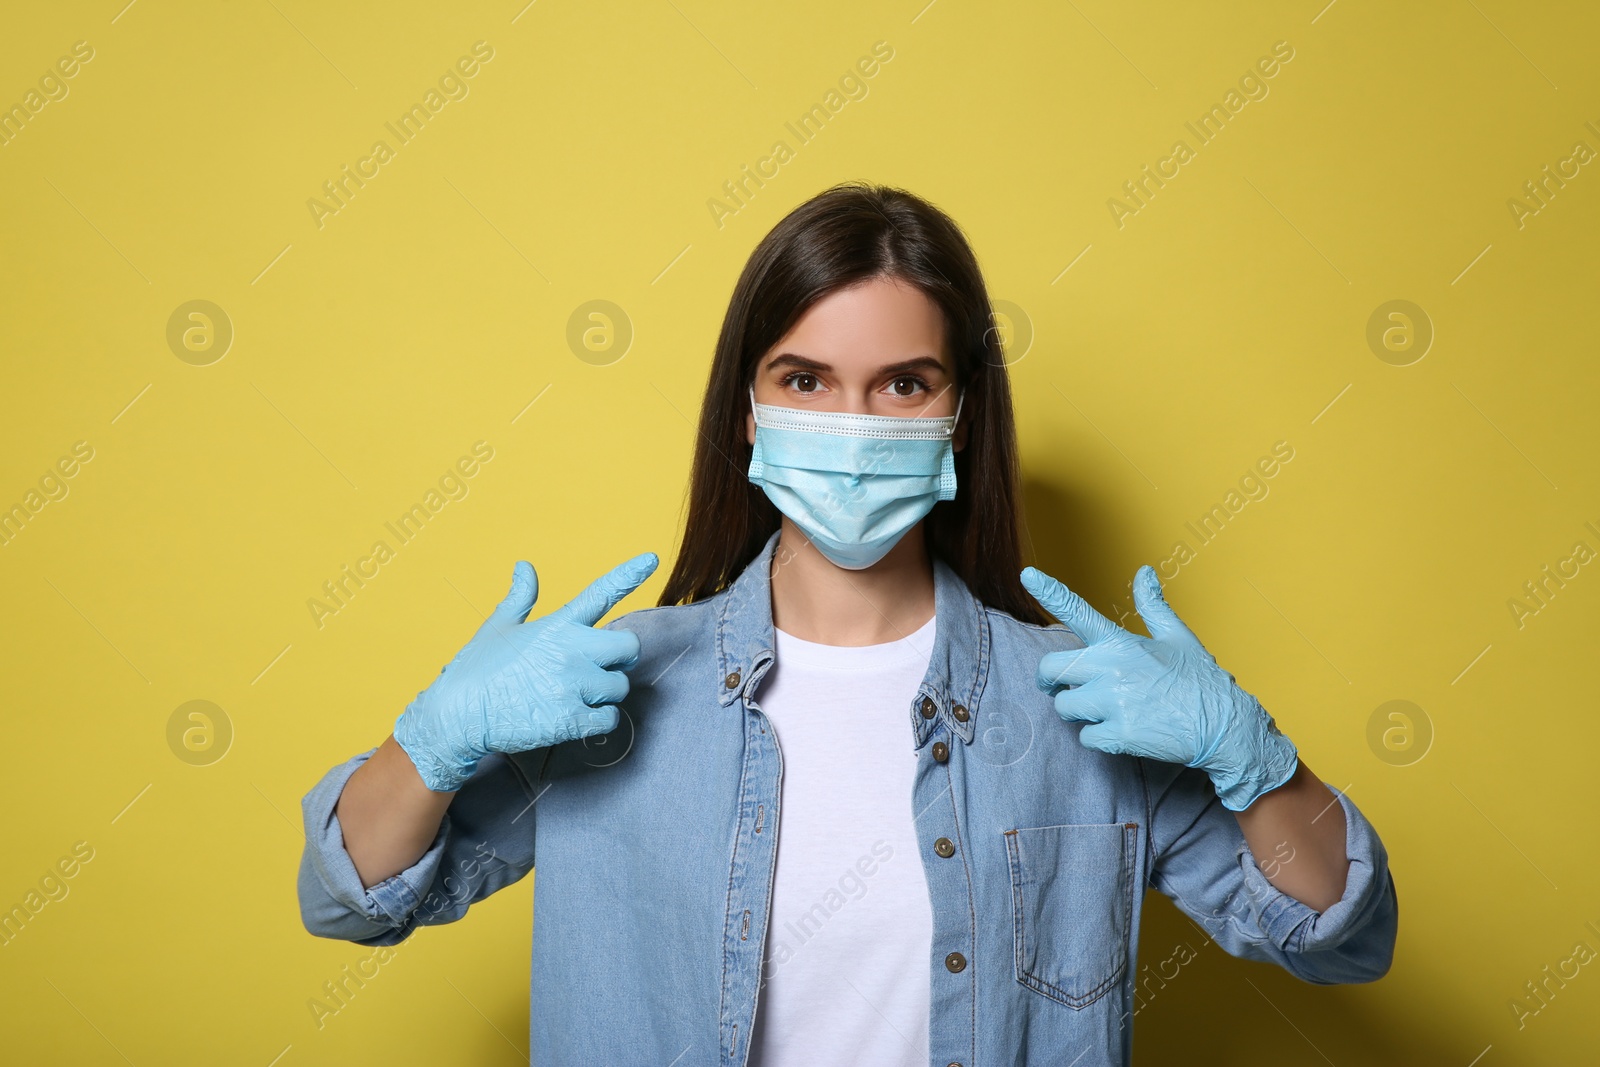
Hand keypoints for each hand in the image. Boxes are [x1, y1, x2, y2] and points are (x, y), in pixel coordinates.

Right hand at [393, 552, 658, 791]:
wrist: (458, 716)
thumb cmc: (476, 669)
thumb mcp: (497, 626)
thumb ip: (520, 597)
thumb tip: (524, 566)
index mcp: (557, 626)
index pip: (600, 593)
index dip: (629, 574)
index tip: (652, 559)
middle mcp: (572, 651)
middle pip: (629, 647)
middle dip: (621, 658)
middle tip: (600, 666)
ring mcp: (574, 686)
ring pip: (620, 686)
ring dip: (605, 693)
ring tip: (573, 695)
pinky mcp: (572, 719)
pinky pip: (610, 718)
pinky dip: (598, 720)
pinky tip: (575, 717)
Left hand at [1020, 563, 1297, 810]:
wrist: (1224, 726)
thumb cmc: (1200, 680)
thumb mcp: (1178, 637)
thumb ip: (1152, 605)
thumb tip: (1144, 572)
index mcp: (1121, 642)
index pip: (1077, 610)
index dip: (1050, 591)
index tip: (1027, 574)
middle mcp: (1111, 668)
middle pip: (1048, 668)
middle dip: (1051, 679)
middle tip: (1062, 684)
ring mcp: (1113, 703)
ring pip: (1063, 705)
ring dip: (1076, 710)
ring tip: (1104, 709)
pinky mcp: (1118, 734)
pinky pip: (1085, 736)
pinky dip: (1098, 737)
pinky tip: (1121, 730)